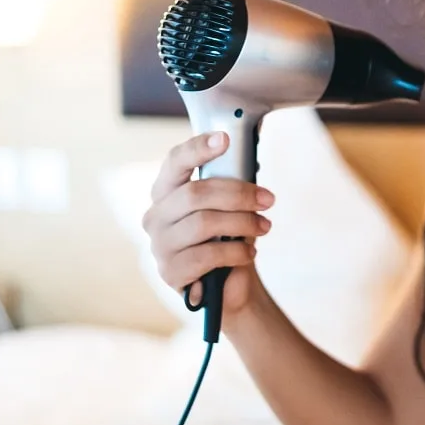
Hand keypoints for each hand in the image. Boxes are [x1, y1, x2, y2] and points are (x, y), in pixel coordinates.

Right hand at [141, 132, 275, 314]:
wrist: (228, 285)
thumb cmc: (227, 237)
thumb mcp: (230, 207)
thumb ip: (232, 183)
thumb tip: (252, 150)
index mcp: (167, 191)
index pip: (175, 162)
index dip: (198, 148)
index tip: (225, 139)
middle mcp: (156, 215)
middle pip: (196, 193)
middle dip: (239, 194)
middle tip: (268, 200)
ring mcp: (159, 245)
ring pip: (203, 224)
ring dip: (242, 223)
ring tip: (264, 226)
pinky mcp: (170, 271)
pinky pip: (206, 255)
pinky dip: (235, 252)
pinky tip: (249, 252)